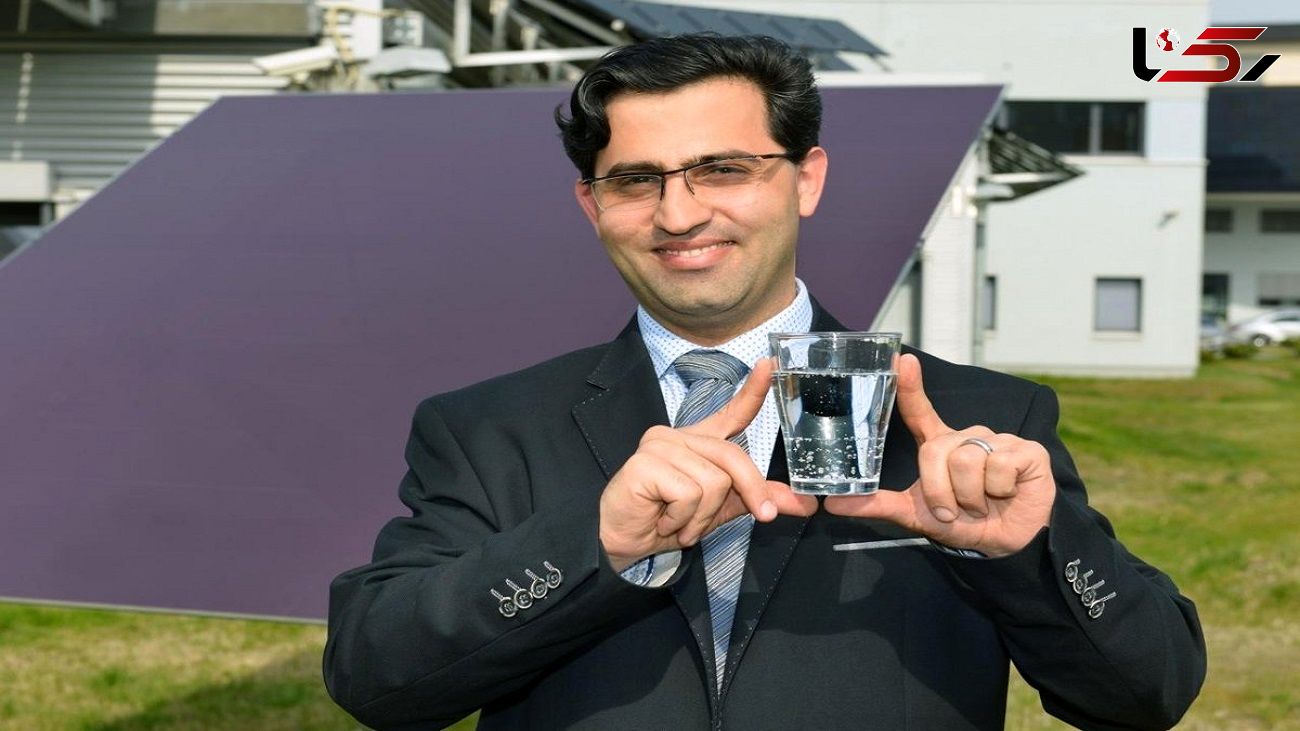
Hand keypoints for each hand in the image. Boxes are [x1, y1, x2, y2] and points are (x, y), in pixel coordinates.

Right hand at [600, 357, 817, 571]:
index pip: (731, 412)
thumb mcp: (724, 510)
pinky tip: (663, 519)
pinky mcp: (644, 462)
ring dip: (702, 517)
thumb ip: (760, 499)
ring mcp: (659, 445)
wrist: (625, 544)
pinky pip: (688, 493)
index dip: (754, 390)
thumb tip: (807, 505)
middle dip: (751, 492)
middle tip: (761, 518)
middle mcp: (679, 435)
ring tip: (678, 521)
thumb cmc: (669, 522)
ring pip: (713, 481)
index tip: (771, 364)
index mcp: (700, 442)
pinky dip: (682, 518)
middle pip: (734, 457)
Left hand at [823, 354, 1054, 556]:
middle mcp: (967, 436)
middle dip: (940, 490)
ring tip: (981, 505)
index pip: (920, 411)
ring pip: (967, 460)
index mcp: (940, 445)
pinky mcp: (1027, 450)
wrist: (1005, 544)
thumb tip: (832, 504)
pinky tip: (1006, 494)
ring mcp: (998, 440)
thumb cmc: (961, 523)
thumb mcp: (915, 515)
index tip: (901, 360)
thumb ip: (876, 505)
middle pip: (936, 450)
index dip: (909, 386)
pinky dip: (999, 491)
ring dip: (970, 497)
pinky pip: (1000, 467)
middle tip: (954, 510)